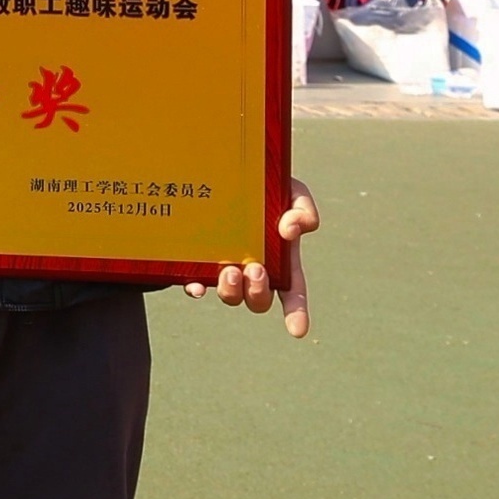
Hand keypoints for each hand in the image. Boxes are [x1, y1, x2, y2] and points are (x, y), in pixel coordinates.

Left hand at [184, 179, 317, 336]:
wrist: (224, 167)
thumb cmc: (266, 185)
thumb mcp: (292, 191)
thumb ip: (303, 210)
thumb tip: (291, 232)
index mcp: (280, 257)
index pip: (292, 290)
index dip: (296, 312)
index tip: (298, 331)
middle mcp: (252, 267)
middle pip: (258, 299)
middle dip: (258, 293)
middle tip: (255, 270)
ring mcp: (225, 265)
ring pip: (230, 295)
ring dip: (231, 291)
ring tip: (228, 271)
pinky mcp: (198, 260)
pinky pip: (196, 283)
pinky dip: (196, 289)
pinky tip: (194, 286)